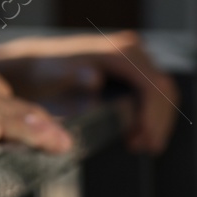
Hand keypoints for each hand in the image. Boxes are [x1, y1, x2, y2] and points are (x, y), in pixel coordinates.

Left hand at [0, 32, 178, 152]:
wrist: (33, 64)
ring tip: (137, 144)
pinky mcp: (132, 68)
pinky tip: (135, 133)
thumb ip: (74, 76)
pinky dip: (149, 114)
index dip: (153, 117)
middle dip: (156, 122)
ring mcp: (133, 56)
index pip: (153, 86)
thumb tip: (94, 79)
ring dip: (155, 121)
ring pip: (162, 92)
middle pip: (163, 90)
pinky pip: (152, 92)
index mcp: (118, 51)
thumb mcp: (52, 76)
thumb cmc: (41, 71)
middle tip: (142, 148)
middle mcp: (130, 48)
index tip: (143, 141)